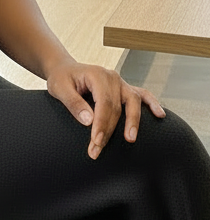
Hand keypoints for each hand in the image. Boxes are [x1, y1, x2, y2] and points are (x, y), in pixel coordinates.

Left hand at [46, 60, 166, 159]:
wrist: (65, 69)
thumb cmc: (61, 79)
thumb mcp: (59, 88)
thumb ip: (73, 103)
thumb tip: (89, 120)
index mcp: (97, 75)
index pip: (103, 103)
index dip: (101, 124)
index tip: (95, 141)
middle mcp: (112, 78)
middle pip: (117, 107)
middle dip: (109, 130)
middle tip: (98, 149)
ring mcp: (121, 82)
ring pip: (133, 102)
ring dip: (133, 121)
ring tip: (131, 139)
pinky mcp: (124, 88)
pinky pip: (143, 94)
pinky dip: (152, 103)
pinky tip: (160, 115)